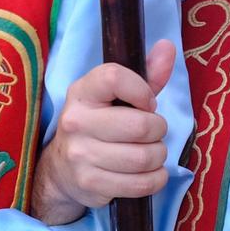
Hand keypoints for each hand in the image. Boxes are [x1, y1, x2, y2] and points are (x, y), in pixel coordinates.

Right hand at [32, 40, 175, 225]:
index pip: (114, 78)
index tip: (147, 103)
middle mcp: (76, 121)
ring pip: (144, 157)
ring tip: (149, 153)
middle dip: (158, 130)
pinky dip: (155, 179)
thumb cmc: (98, 125)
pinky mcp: (90, 183)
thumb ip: (146, 75)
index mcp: (82, 92)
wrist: (61, 168)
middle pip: (141, 125)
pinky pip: (141, 184)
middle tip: (152, 133)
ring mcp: (81, 155)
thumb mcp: (116, 97)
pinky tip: (147, 173)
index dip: (142, 90)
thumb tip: (168, 47)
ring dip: (158, 156)